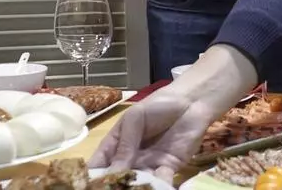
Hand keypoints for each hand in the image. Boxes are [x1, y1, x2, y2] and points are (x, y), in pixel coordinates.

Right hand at [89, 90, 216, 179]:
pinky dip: (158, 186)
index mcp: (117, 144)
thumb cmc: (158, 105)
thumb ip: (125, 144)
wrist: (192, 101)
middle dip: (115, 185)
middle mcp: (131, 158)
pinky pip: (161, 181)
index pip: (99, 163)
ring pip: (138, 183)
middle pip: (118, 177)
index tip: (89, 185)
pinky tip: (156, 186)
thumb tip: (114, 171)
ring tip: (134, 189)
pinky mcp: (169, 168)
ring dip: (136, 188)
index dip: (93, 175)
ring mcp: (149, 165)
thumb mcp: (135, 119)